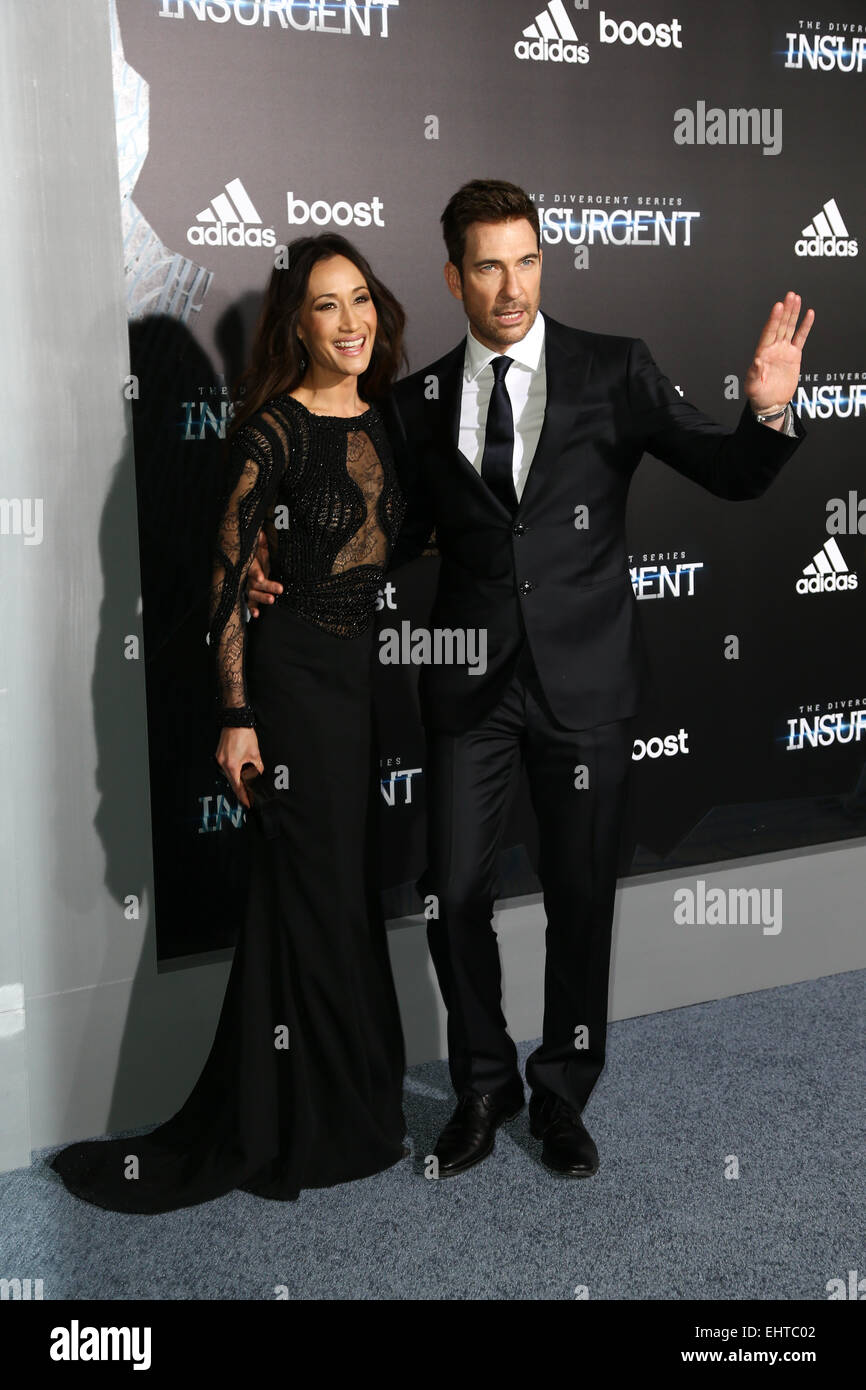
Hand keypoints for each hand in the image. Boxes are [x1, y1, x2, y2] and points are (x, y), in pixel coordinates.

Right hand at [215, 726, 262, 809]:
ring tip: (245, 786)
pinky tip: (239, 773)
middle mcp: (223, 763)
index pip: (237, 786)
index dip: (243, 796)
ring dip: (237, 780)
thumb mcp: (255, 754)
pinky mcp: (219, 755)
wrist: (236, 721)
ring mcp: (220, 759)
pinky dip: (233, 772)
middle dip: (240, 790)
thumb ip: (257, 768)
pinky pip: (226, 767)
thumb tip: (257, 776)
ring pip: (229, 775)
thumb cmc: (244, 735)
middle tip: (247, 797)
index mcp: (232, 765)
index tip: (247, 802)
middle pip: (232, 782)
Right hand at [246, 528, 281, 616]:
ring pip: (252, 594)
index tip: (261, 577)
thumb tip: (262, 534)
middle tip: (280, 589)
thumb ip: (261, 542)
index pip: (252, 568)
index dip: (256, 572)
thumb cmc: (257, 555)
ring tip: (272, 600)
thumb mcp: (260, 547)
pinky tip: (257, 615)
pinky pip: (249, 603)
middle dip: (267, 586)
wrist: (248, 562)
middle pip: (256, 582)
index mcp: (250, 563)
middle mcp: (247, 576)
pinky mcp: (249, 595)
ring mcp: (247, 586)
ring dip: (262, 598)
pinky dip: (252, 609)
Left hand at [744, 292, 814, 416]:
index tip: (778, 307)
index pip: (769, 333)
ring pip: (790, 328)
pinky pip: (801, 338)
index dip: (773, 320)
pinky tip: (809, 314)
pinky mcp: (794, 355)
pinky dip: (805, 326)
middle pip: (780, 326)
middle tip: (790, 296)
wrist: (771, 403)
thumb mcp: (753, 387)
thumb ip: (754, 374)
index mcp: (762, 354)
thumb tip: (756, 362)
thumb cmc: (758, 396)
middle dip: (785, 311)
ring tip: (796, 298)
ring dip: (793, 313)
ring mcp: (783, 350)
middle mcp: (773, 349)